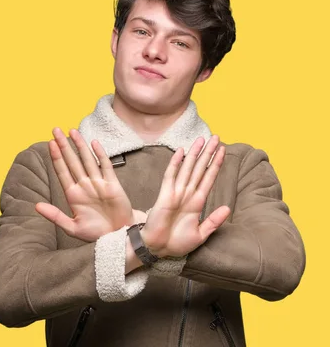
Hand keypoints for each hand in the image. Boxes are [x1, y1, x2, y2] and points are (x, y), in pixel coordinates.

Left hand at [35, 128, 143, 241]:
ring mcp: (98, 184)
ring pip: (87, 160)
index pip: (62, 171)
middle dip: (64, 146)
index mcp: (73, 195)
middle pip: (72, 161)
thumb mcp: (73, 227)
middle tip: (55, 130)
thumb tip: (36, 206)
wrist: (119, 237)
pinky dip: (100, 155)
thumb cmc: (96, 233)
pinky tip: (93, 143)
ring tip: (72, 131)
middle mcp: (84, 186)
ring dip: (80, 146)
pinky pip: (105, 167)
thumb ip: (55, 216)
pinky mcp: (113, 185)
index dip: (56, 157)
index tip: (50, 144)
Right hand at [141, 136, 230, 257]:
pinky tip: (181, 151)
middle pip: (200, 169)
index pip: (209, 178)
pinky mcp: (165, 195)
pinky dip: (176, 163)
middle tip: (215, 137)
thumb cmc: (176, 243)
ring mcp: (176, 193)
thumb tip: (228, 208)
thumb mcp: (200, 235)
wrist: (158, 249)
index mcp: (197, 203)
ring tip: (202, 139)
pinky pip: (171, 176)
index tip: (223, 151)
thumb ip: (213, 221)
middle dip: (208, 153)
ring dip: (195, 154)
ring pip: (188, 169)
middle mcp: (187, 194)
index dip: (216, 165)